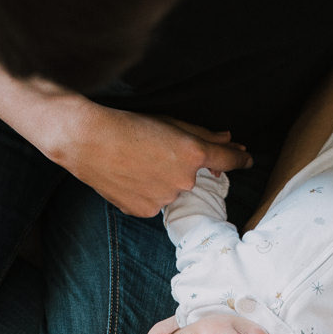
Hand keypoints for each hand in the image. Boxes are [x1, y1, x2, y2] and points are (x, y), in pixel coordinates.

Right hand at [48, 104, 251, 216]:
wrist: (86, 140)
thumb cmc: (128, 124)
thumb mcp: (169, 123)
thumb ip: (202, 134)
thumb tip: (228, 139)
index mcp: (193, 154)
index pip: (227, 160)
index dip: (239, 159)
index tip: (246, 159)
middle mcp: (183, 180)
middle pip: (193, 176)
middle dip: (181, 166)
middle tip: (154, 151)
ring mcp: (164, 199)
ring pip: (172, 191)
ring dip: (161, 179)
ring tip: (135, 162)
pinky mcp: (145, 211)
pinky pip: (153, 202)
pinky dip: (145, 191)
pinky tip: (128, 176)